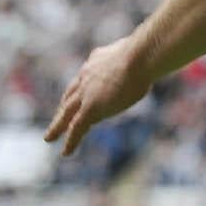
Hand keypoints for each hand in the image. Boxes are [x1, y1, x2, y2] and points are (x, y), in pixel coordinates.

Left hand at [43, 35, 152, 156]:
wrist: (138, 57)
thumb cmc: (147, 52)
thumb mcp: (140, 53)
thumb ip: (140, 57)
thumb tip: (156, 54)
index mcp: (98, 59)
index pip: (86, 75)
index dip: (82, 86)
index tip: (79, 91)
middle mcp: (87, 74)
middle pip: (71, 94)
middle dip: (64, 106)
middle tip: (58, 115)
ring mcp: (87, 92)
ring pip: (67, 112)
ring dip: (58, 125)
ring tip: (49, 137)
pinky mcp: (90, 109)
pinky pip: (76, 127)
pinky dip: (70, 140)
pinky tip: (66, 152)